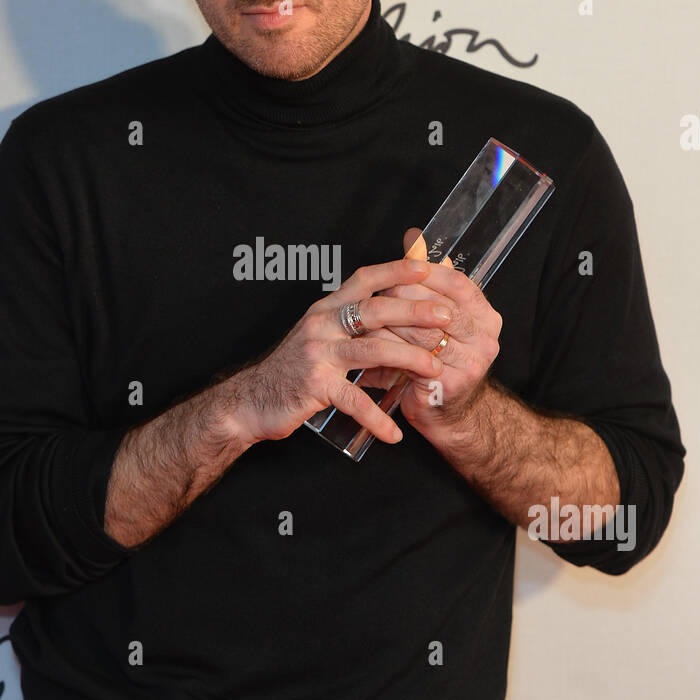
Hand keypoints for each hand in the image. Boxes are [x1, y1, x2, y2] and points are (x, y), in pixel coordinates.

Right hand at [225, 255, 454, 446]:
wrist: (252, 399)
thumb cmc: (295, 368)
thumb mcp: (321, 334)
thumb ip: (351, 320)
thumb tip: (391, 306)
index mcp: (326, 308)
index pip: (364, 279)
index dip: (395, 270)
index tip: (425, 266)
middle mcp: (321, 324)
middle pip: (375, 310)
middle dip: (415, 311)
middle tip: (447, 316)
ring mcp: (317, 354)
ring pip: (372, 350)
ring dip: (409, 360)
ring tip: (436, 370)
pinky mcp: (313, 385)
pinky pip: (353, 400)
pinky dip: (376, 418)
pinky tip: (395, 433)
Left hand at [355, 228, 502, 429]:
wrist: (447, 415)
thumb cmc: (437, 362)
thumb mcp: (438, 319)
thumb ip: (428, 283)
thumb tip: (413, 241)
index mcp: (487, 318)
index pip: (458, 284)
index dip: (426, 273)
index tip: (399, 268)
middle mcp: (485, 340)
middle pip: (439, 307)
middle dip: (404, 296)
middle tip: (376, 291)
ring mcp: (470, 364)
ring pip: (423, 333)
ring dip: (391, 322)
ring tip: (366, 314)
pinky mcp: (448, 385)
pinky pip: (410, 359)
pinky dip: (386, 347)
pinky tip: (367, 341)